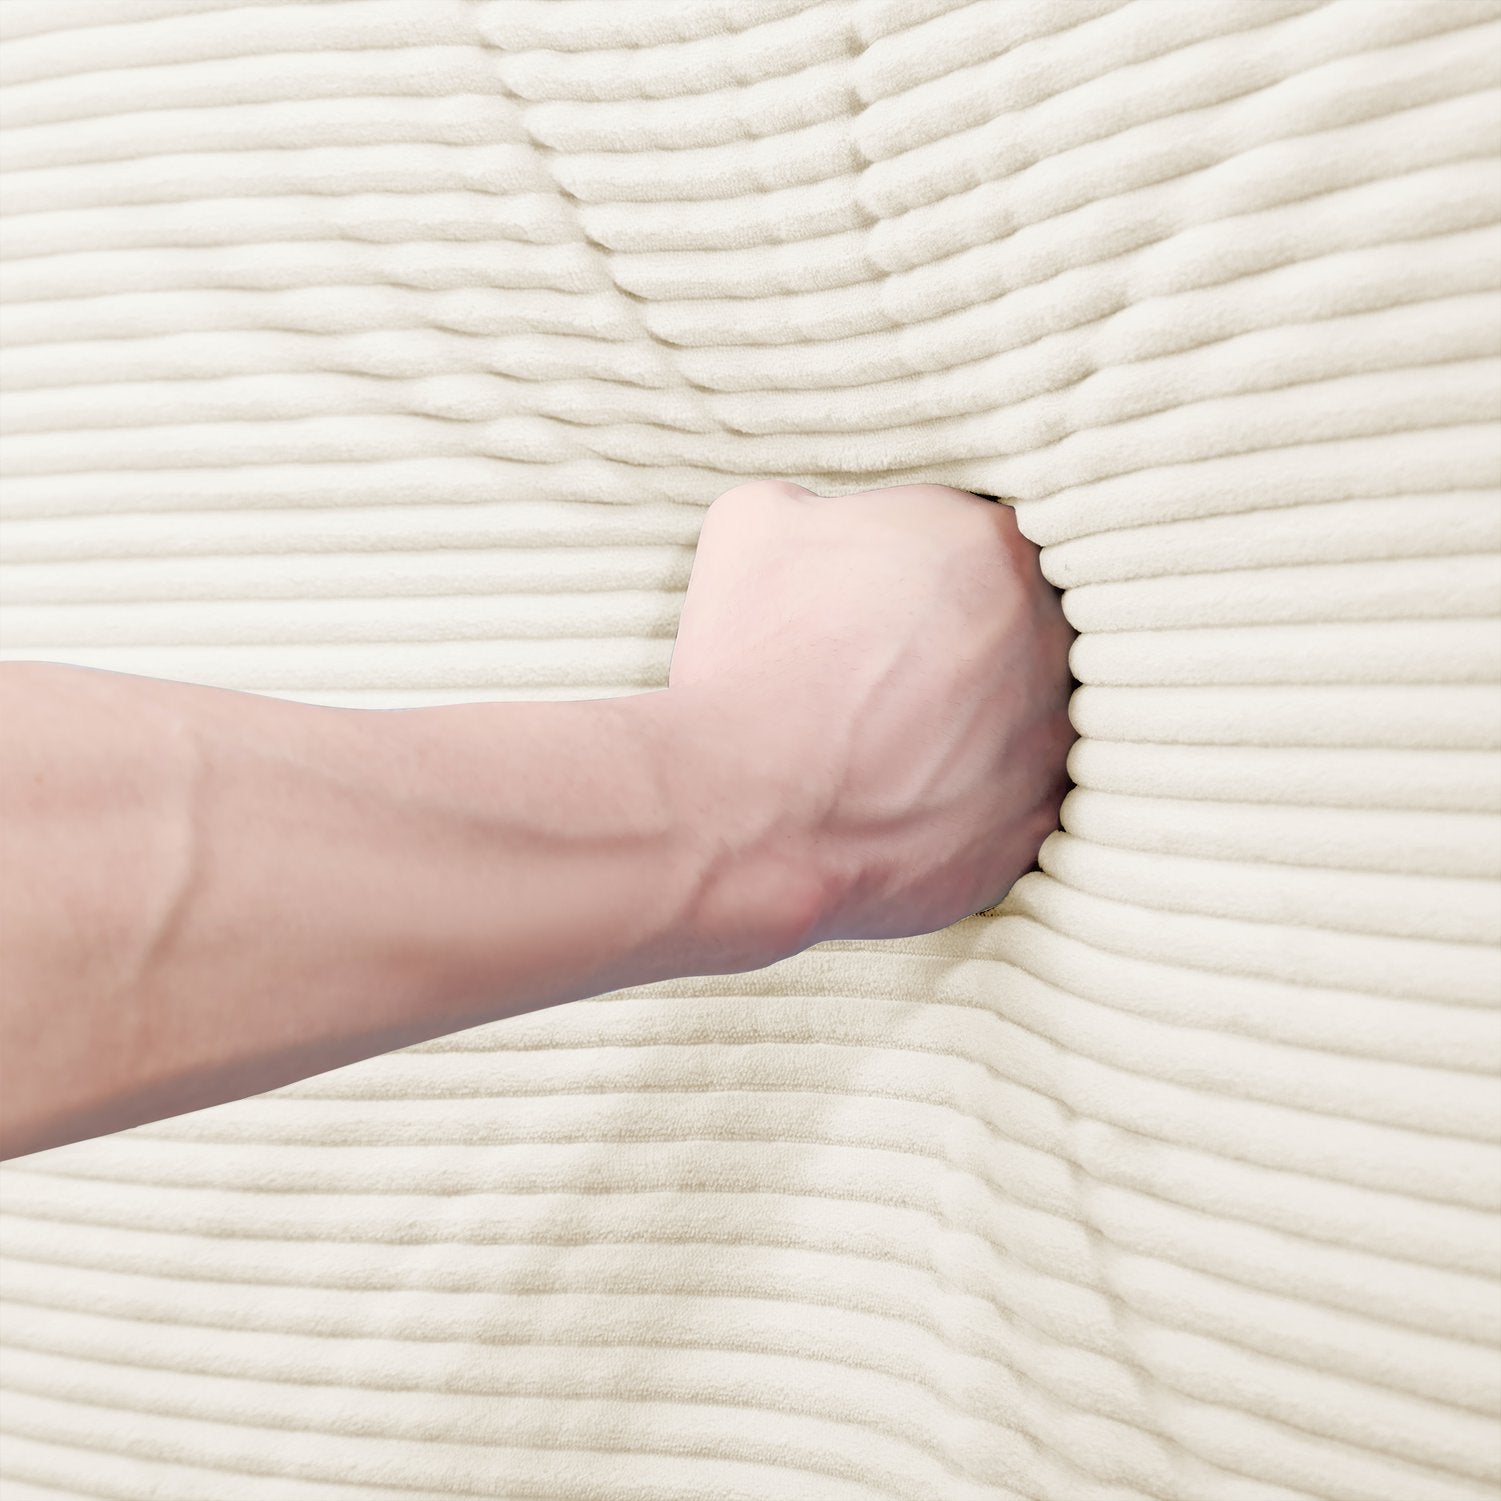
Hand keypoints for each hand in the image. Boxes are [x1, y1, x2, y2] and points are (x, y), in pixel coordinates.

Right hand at [668, 481, 1076, 945]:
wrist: (747, 801)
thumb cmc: (749, 657)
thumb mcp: (751, 526)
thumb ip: (814, 506)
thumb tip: (825, 523)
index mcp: (985, 541)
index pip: (972, 544)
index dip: (917, 577)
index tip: (874, 609)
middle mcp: (1044, 631)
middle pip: (1008, 626)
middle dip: (954, 647)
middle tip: (881, 677)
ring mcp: (1050, 732)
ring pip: (1020, 712)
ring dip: (970, 722)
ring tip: (889, 742)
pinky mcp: (1036, 818)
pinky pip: (1015, 797)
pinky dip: (968, 796)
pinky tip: (904, 797)